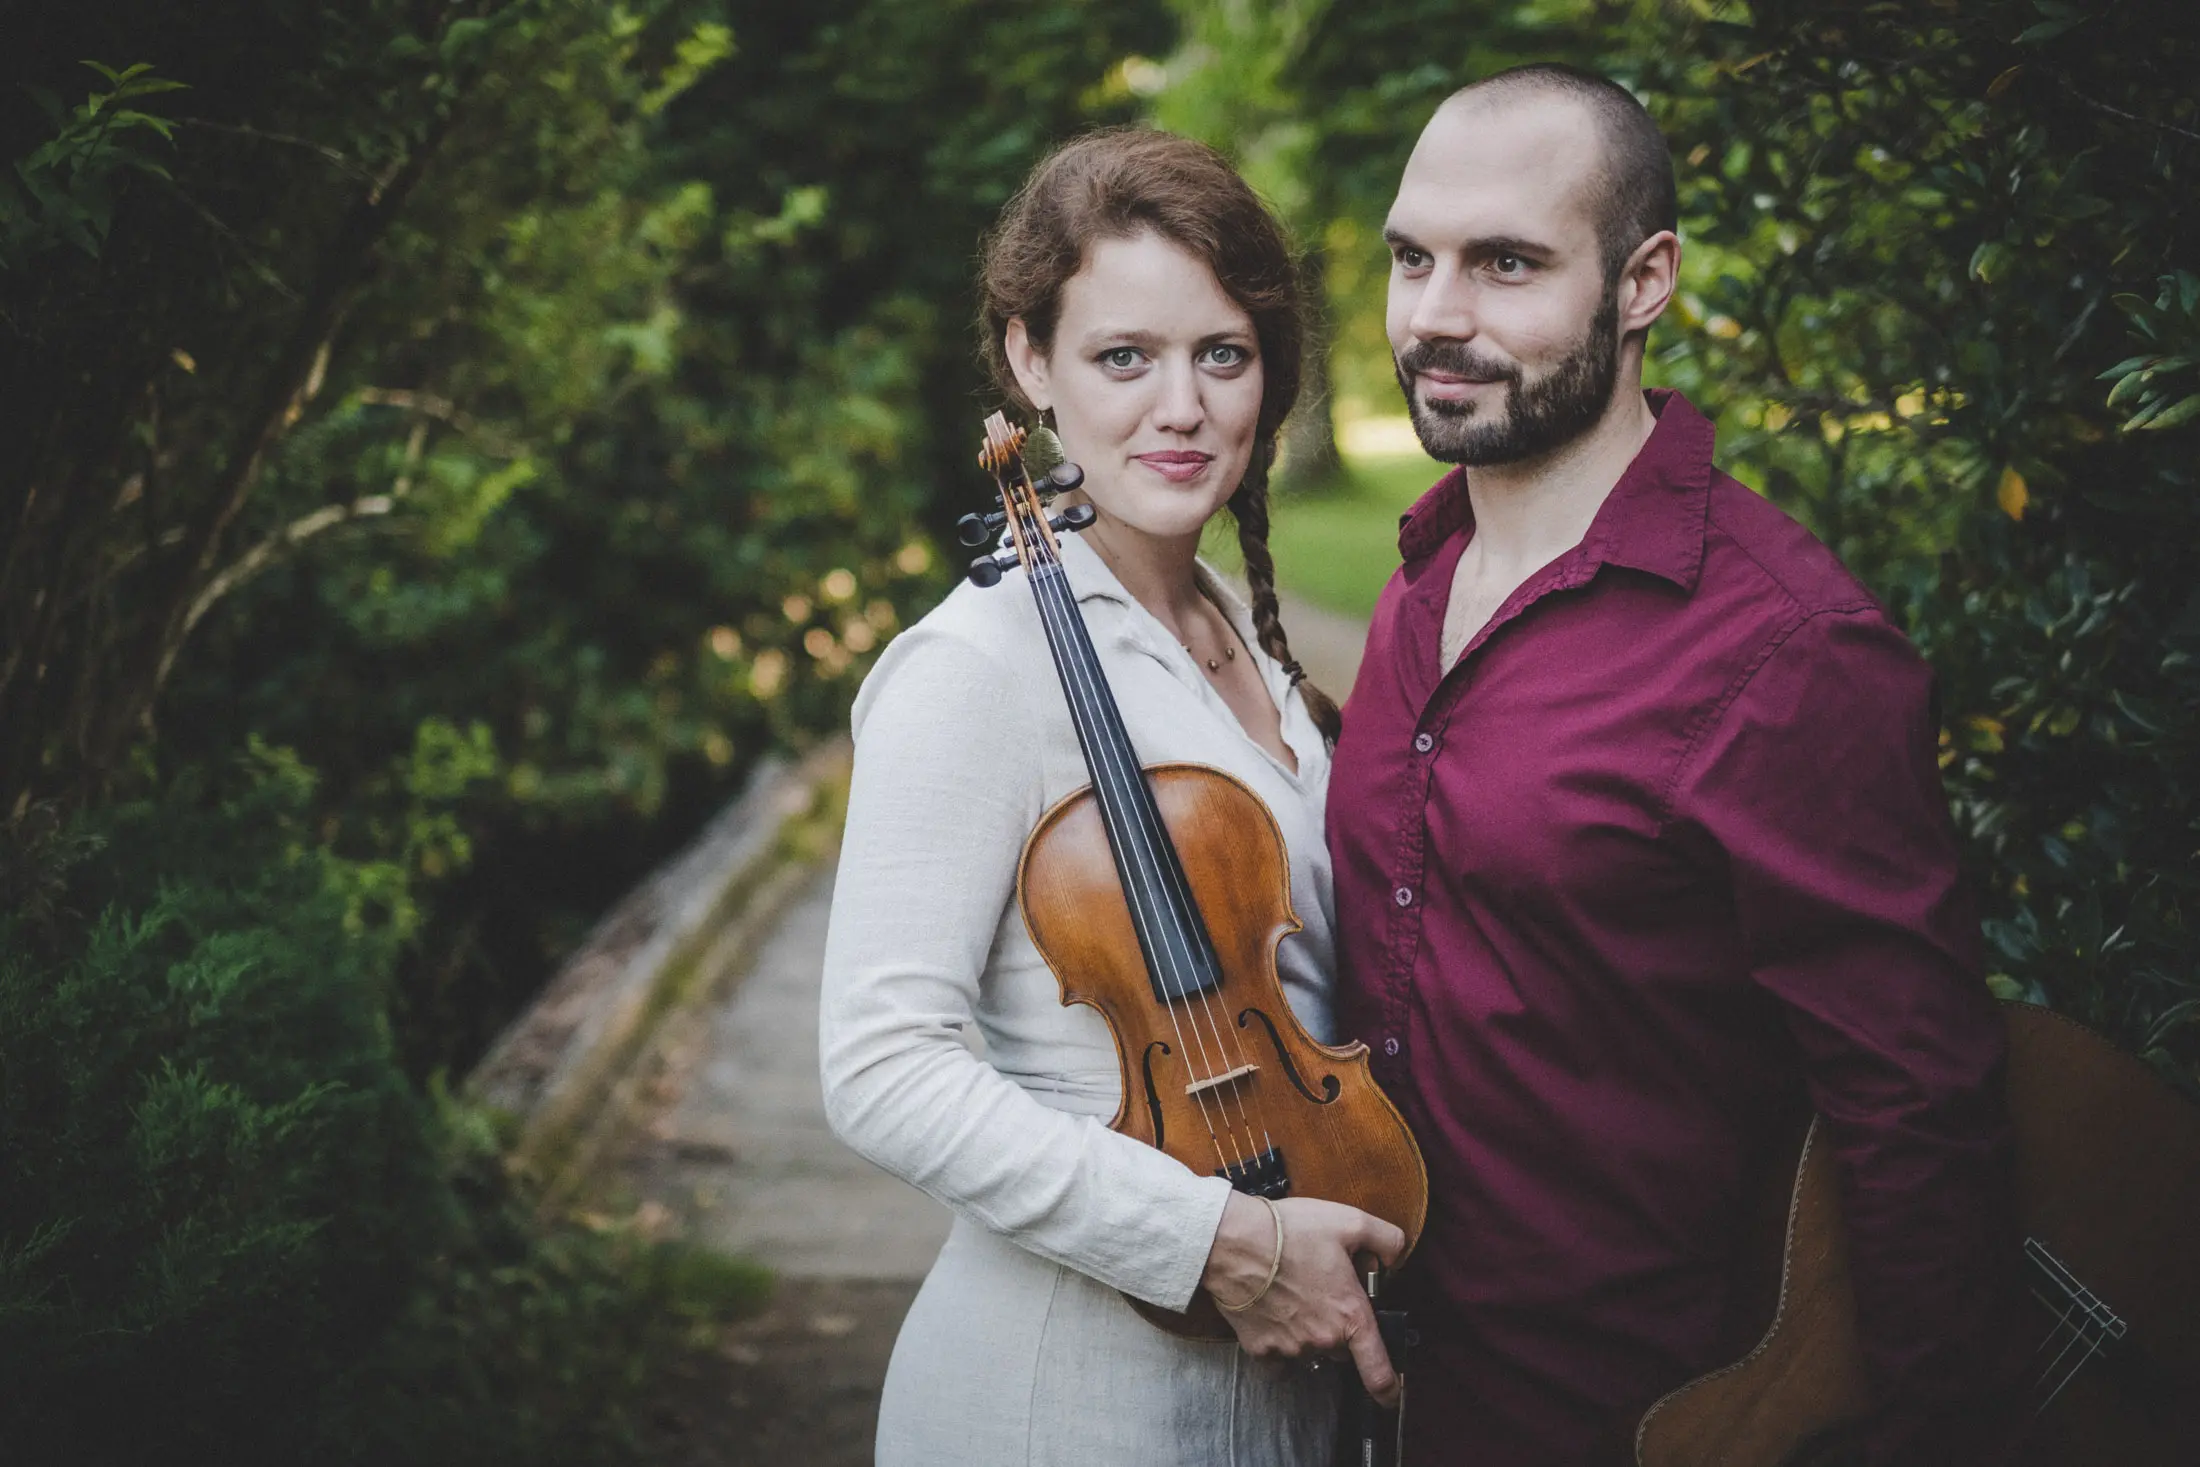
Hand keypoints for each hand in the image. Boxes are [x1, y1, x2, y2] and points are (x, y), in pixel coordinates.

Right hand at [1200, 1194, 1406, 1407]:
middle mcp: (1323, 1339)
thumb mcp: (1350, 1221)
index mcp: (1350, 1315)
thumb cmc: (1289, 1231)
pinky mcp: (1260, 1349)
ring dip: (1308, 1330)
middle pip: (1342, 1347)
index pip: (1378, 1370)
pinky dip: (1279, 1340)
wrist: (1233, 1242)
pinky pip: (1278, 1356)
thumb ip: (1387, 1239)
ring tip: (1293, 1291)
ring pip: (1310, 1349)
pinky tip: (1273, 1311)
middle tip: (1322, 1288)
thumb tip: (1396, 1258)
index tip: (1392, 1395)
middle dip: (1338, 1325)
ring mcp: (1290, 1348)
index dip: (1389, 1388)